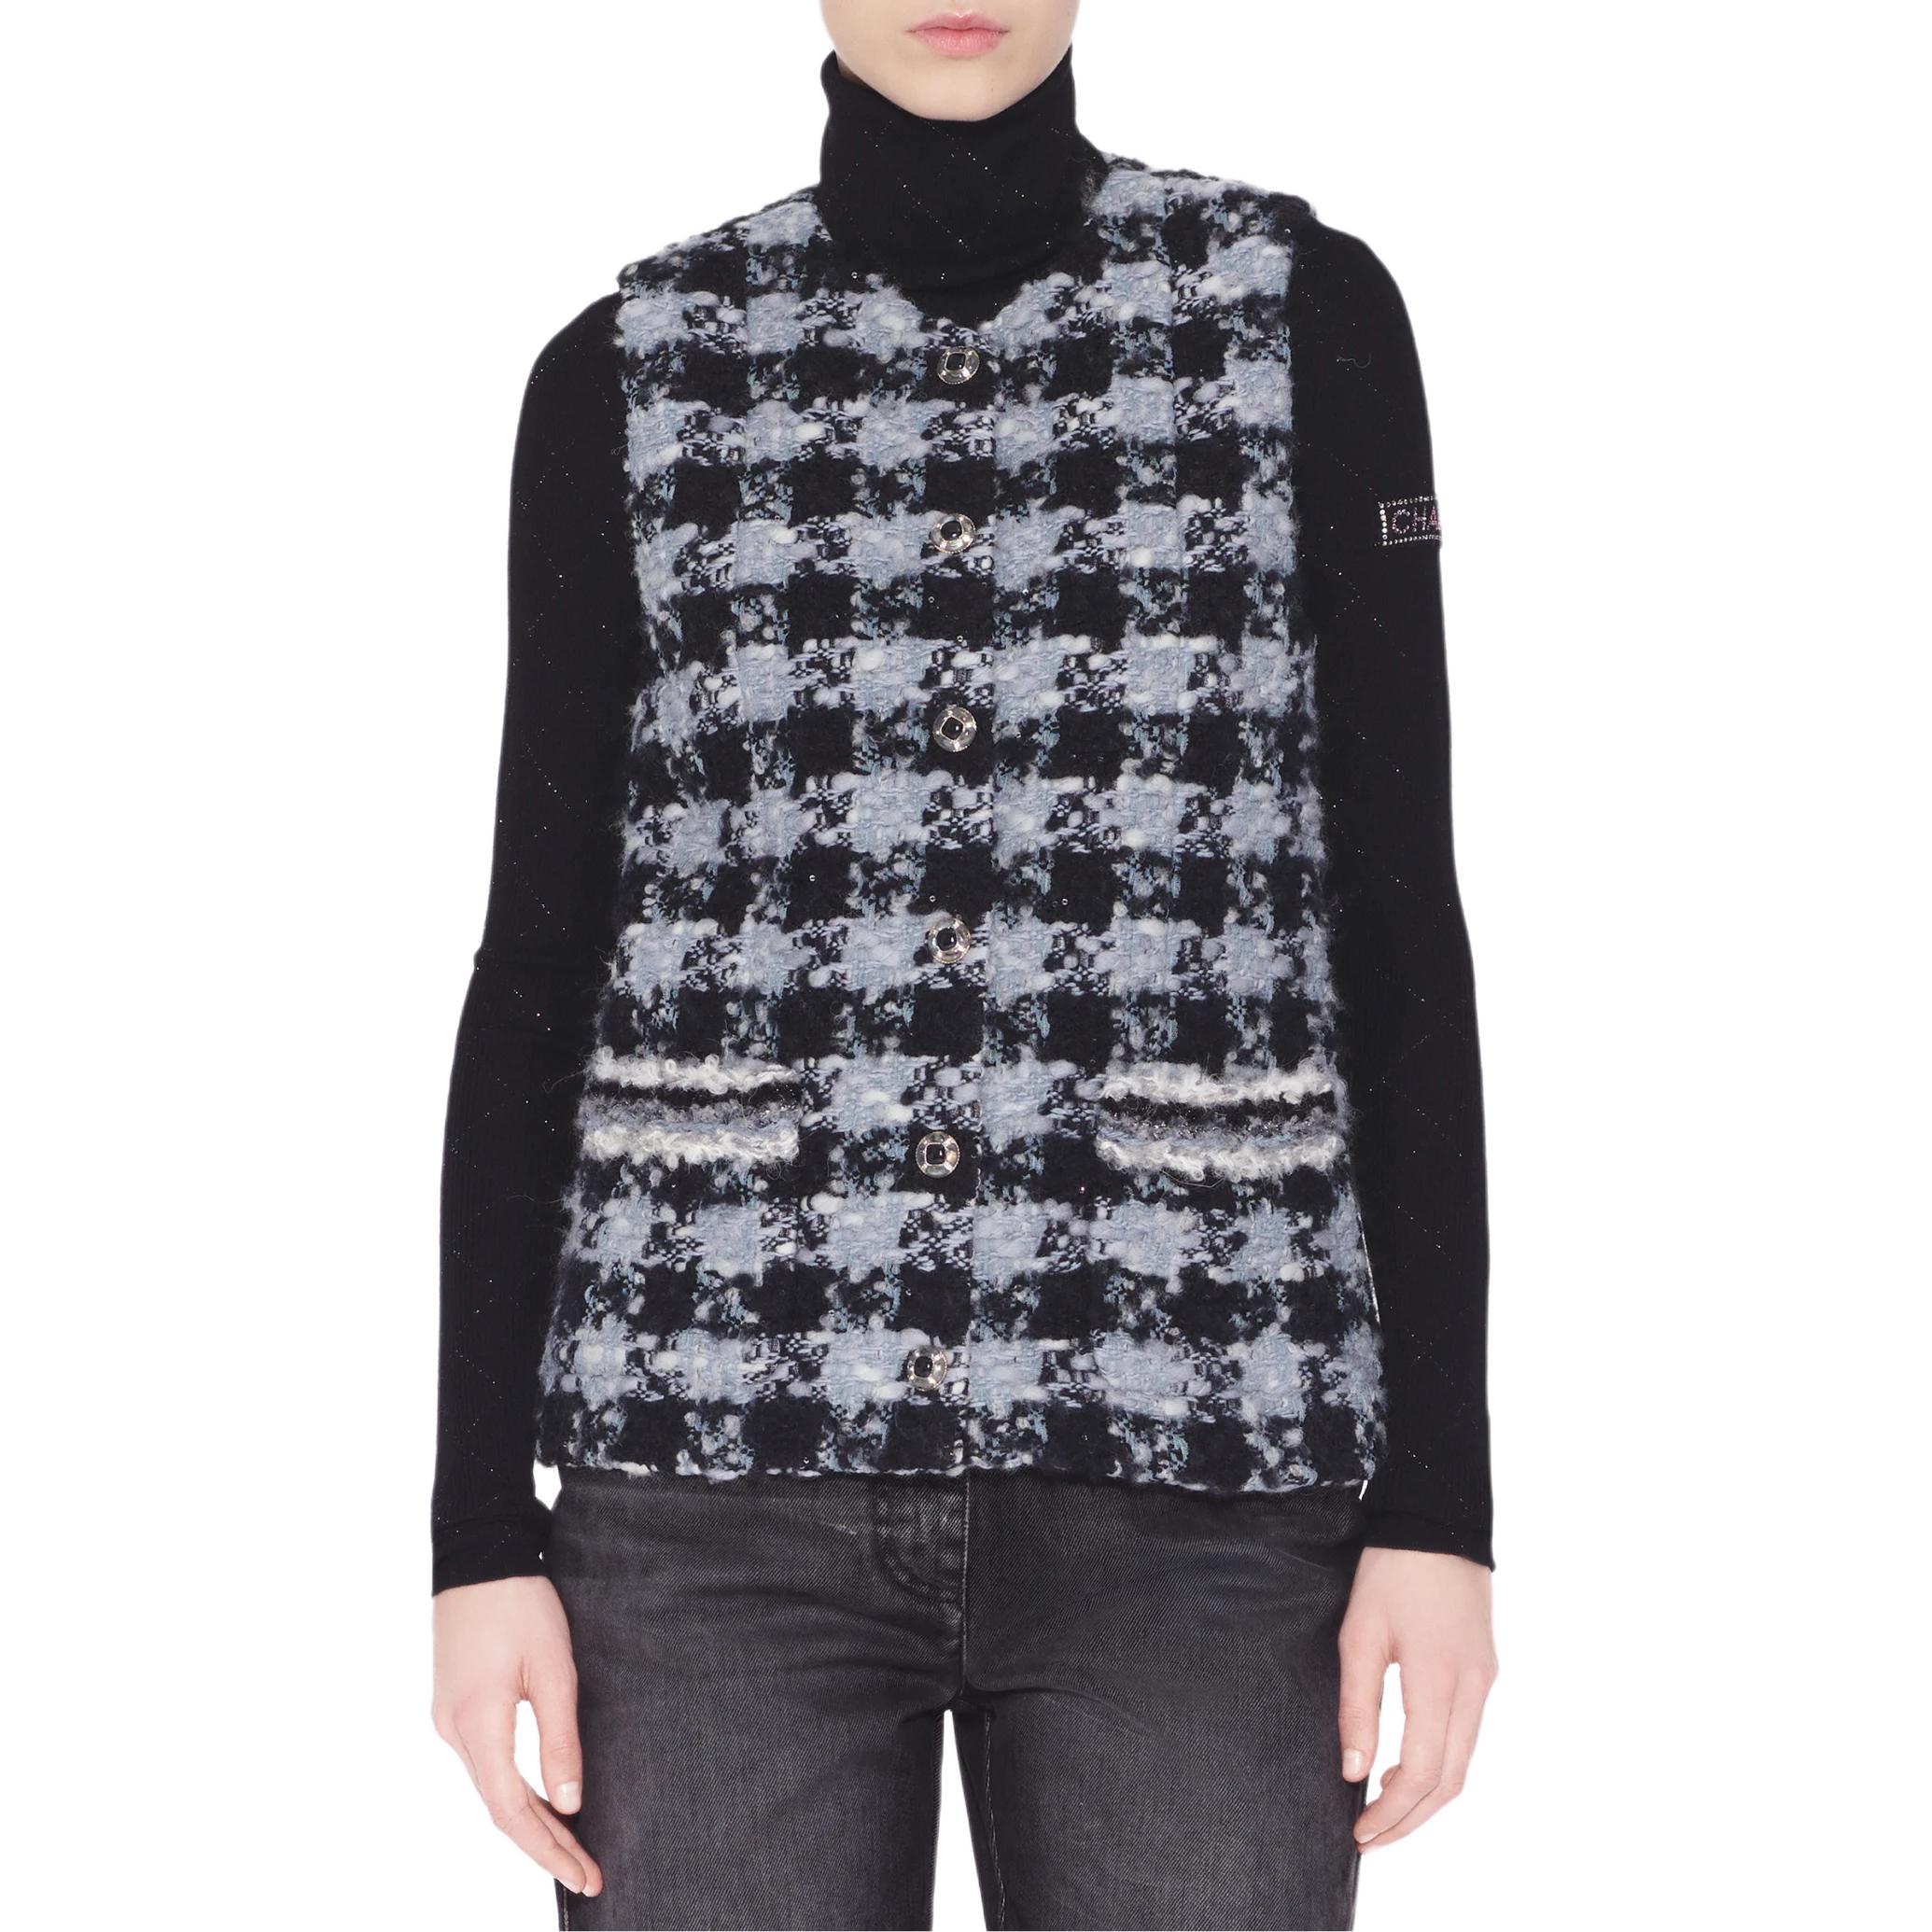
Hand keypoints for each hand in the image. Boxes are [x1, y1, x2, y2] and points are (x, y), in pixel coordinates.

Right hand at [432, 1576, 602, 1897]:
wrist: (479, 1554)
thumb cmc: (521, 1602)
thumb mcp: (553, 1668)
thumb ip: (560, 1739)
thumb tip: (570, 1804)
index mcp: (477, 1724)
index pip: (513, 1812)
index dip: (549, 1850)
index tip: (585, 1877)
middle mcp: (453, 1730)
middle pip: (500, 1808)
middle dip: (544, 1845)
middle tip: (587, 1874)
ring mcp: (448, 1717)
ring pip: (491, 1787)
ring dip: (530, 1819)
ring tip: (573, 1845)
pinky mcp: (453, 1703)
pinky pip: (485, 1762)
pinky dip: (514, 1788)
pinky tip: (542, 1797)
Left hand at [1338, 1546, 1496, 1850]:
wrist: (1437, 1520)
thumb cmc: (1391, 1572)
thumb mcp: (1359, 1634)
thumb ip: (1357, 1706)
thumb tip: (1354, 1771)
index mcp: (1439, 1680)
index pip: (1424, 1772)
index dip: (1393, 1812)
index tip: (1360, 1833)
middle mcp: (1473, 1688)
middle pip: (1451, 1781)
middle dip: (1410, 1819)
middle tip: (1370, 1837)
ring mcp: (1485, 1680)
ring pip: (1464, 1762)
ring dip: (1427, 1796)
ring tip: (1383, 1810)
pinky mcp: (1485, 1669)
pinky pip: (1467, 1734)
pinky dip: (1440, 1764)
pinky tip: (1408, 1767)